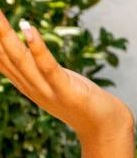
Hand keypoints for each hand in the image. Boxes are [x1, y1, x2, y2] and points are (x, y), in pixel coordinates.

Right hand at [0, 11, 132, 142]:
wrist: (106, 127)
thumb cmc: (83, 102)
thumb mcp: (55, 83)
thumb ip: (39, 68)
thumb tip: (28, 44)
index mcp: (28, 85)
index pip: (1, 61)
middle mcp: (32, 88)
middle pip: (5, 58)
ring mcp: (47, 91)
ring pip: (21, 60)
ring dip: (6, 36)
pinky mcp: (66, 92)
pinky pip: (49, 68)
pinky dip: (38, 48)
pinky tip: (29, 29)